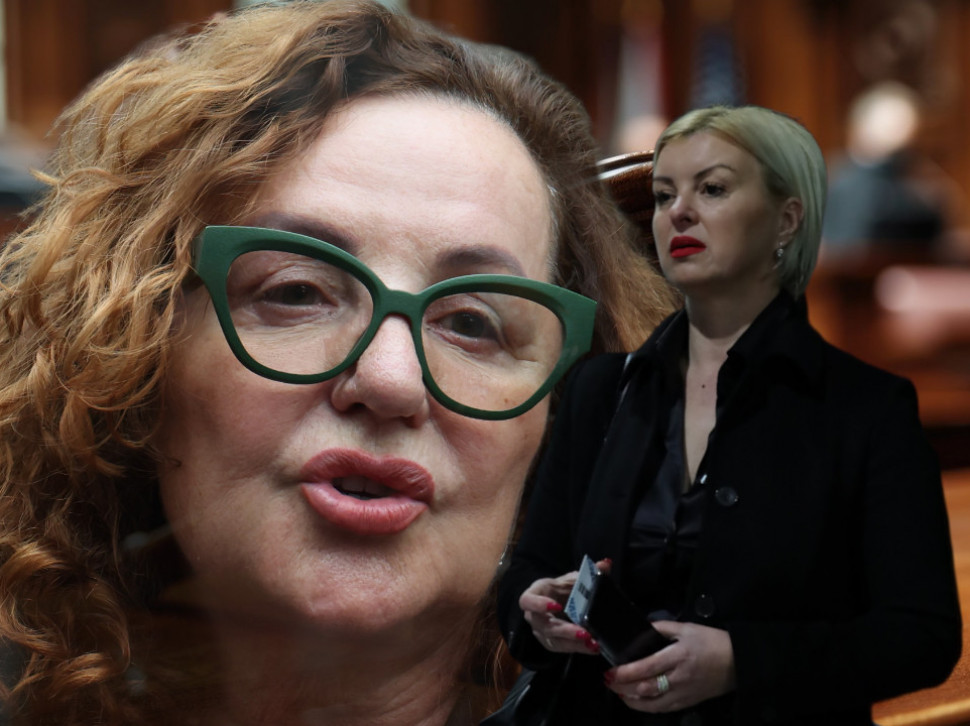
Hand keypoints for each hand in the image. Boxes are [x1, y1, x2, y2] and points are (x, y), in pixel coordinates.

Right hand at [518, 559, 611, 656]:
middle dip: (565, 631)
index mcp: (535, 594)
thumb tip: (606, 564)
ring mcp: (542, 632)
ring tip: (593, 644)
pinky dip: (579, 649)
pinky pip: (563, 649)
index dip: (538, 605)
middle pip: (544, 626)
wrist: (560, 601)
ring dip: (574, 644)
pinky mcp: (552, 643)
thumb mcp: (574, 578)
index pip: (527, 601)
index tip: (557, 606)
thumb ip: (590, 572)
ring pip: (554, 641)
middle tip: (584, 633)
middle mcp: (534, 616)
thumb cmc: (564, 588)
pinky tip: (593, 648)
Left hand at [604, 621, 735, 712]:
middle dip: (624, 686)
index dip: (626, 672)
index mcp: (678, 656)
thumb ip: (662, 628)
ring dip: (632, 700)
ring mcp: (684, 692)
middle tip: (608, 681)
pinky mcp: (689, 701)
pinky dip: (648, 707)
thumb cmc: (712, 641)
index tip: (610, 671)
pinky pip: (665, 708)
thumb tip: (643, 629)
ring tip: (619, 693)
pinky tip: (637, 702)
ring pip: (653, 703)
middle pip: (646, 687)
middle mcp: (679, 678)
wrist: (739, 662)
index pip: (646, 667)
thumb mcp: (687, 628)